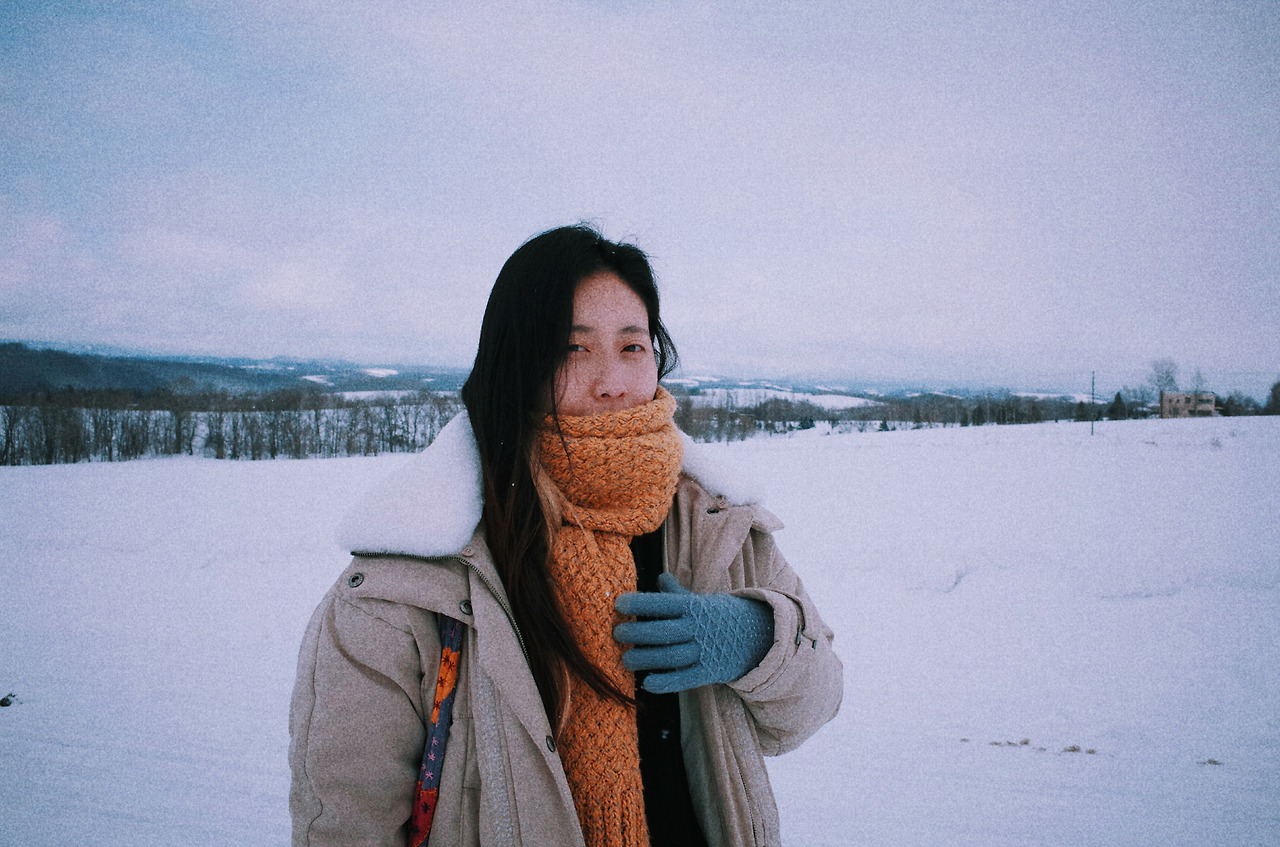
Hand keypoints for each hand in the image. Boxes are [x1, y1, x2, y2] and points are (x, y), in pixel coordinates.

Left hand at [613, 573, 774, 693]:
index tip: (619, 604)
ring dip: (645, 659)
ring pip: (670, 657)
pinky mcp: (708, 672)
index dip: (640, 603)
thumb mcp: (701, 600)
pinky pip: (685, 679)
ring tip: (625, 660)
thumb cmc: (720, 616)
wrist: (760, 636)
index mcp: (693, 607)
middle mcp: (696, 628)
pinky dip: (666, 683)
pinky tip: (648, 683)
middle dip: (637, 633)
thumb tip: (659, 577)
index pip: (663, 603)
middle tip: (617, 634)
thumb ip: (677, 593)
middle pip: (663, 631)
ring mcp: (703, 651)